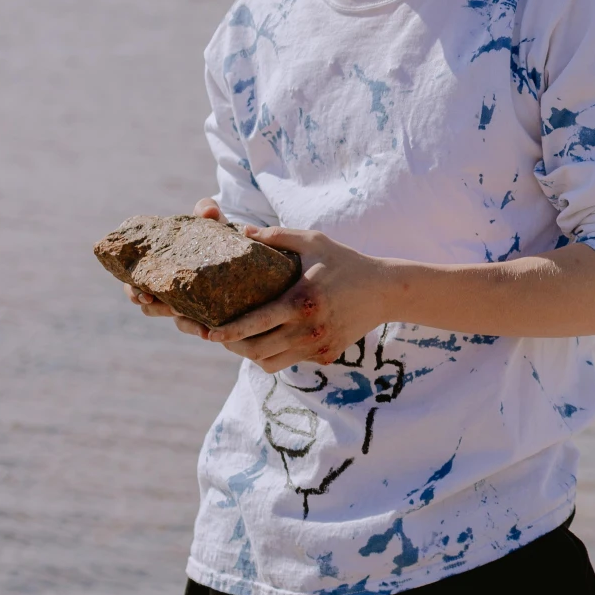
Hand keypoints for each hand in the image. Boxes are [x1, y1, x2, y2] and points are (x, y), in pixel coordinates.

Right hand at [125, 197, 231, 327]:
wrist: (245, 254)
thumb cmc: (218, 235)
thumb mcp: (212, 222)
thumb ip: (207, 212)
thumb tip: (209, 211)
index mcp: (161, 269)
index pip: (136, 284)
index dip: (135, 292)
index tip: (145, 295)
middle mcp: (170, 290)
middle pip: (151, 306)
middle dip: (157, 308)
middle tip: (168, 307)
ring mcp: (188, 304)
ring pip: (176, 320)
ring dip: (184, 323)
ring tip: (197, 326)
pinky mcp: (209, 313)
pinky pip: (200, 327)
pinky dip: (202, 329)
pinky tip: (210, 332)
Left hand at [200, 226, 396, 373]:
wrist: (386, 291)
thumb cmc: (347, 262)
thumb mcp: (315, 241)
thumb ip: (278, 236)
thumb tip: (243, 231)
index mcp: (301, 301)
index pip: (255, 323)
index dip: (228, 331)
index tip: (208, 332)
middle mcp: (308, 329)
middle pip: (256, 351)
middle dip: (232, 346)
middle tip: (220, 335)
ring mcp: (317, 346)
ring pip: (270, 363)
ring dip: (252, 354)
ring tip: (244, 339)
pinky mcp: (326, 355)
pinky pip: (290, 362)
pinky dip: (276, 355)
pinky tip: (273, 339)